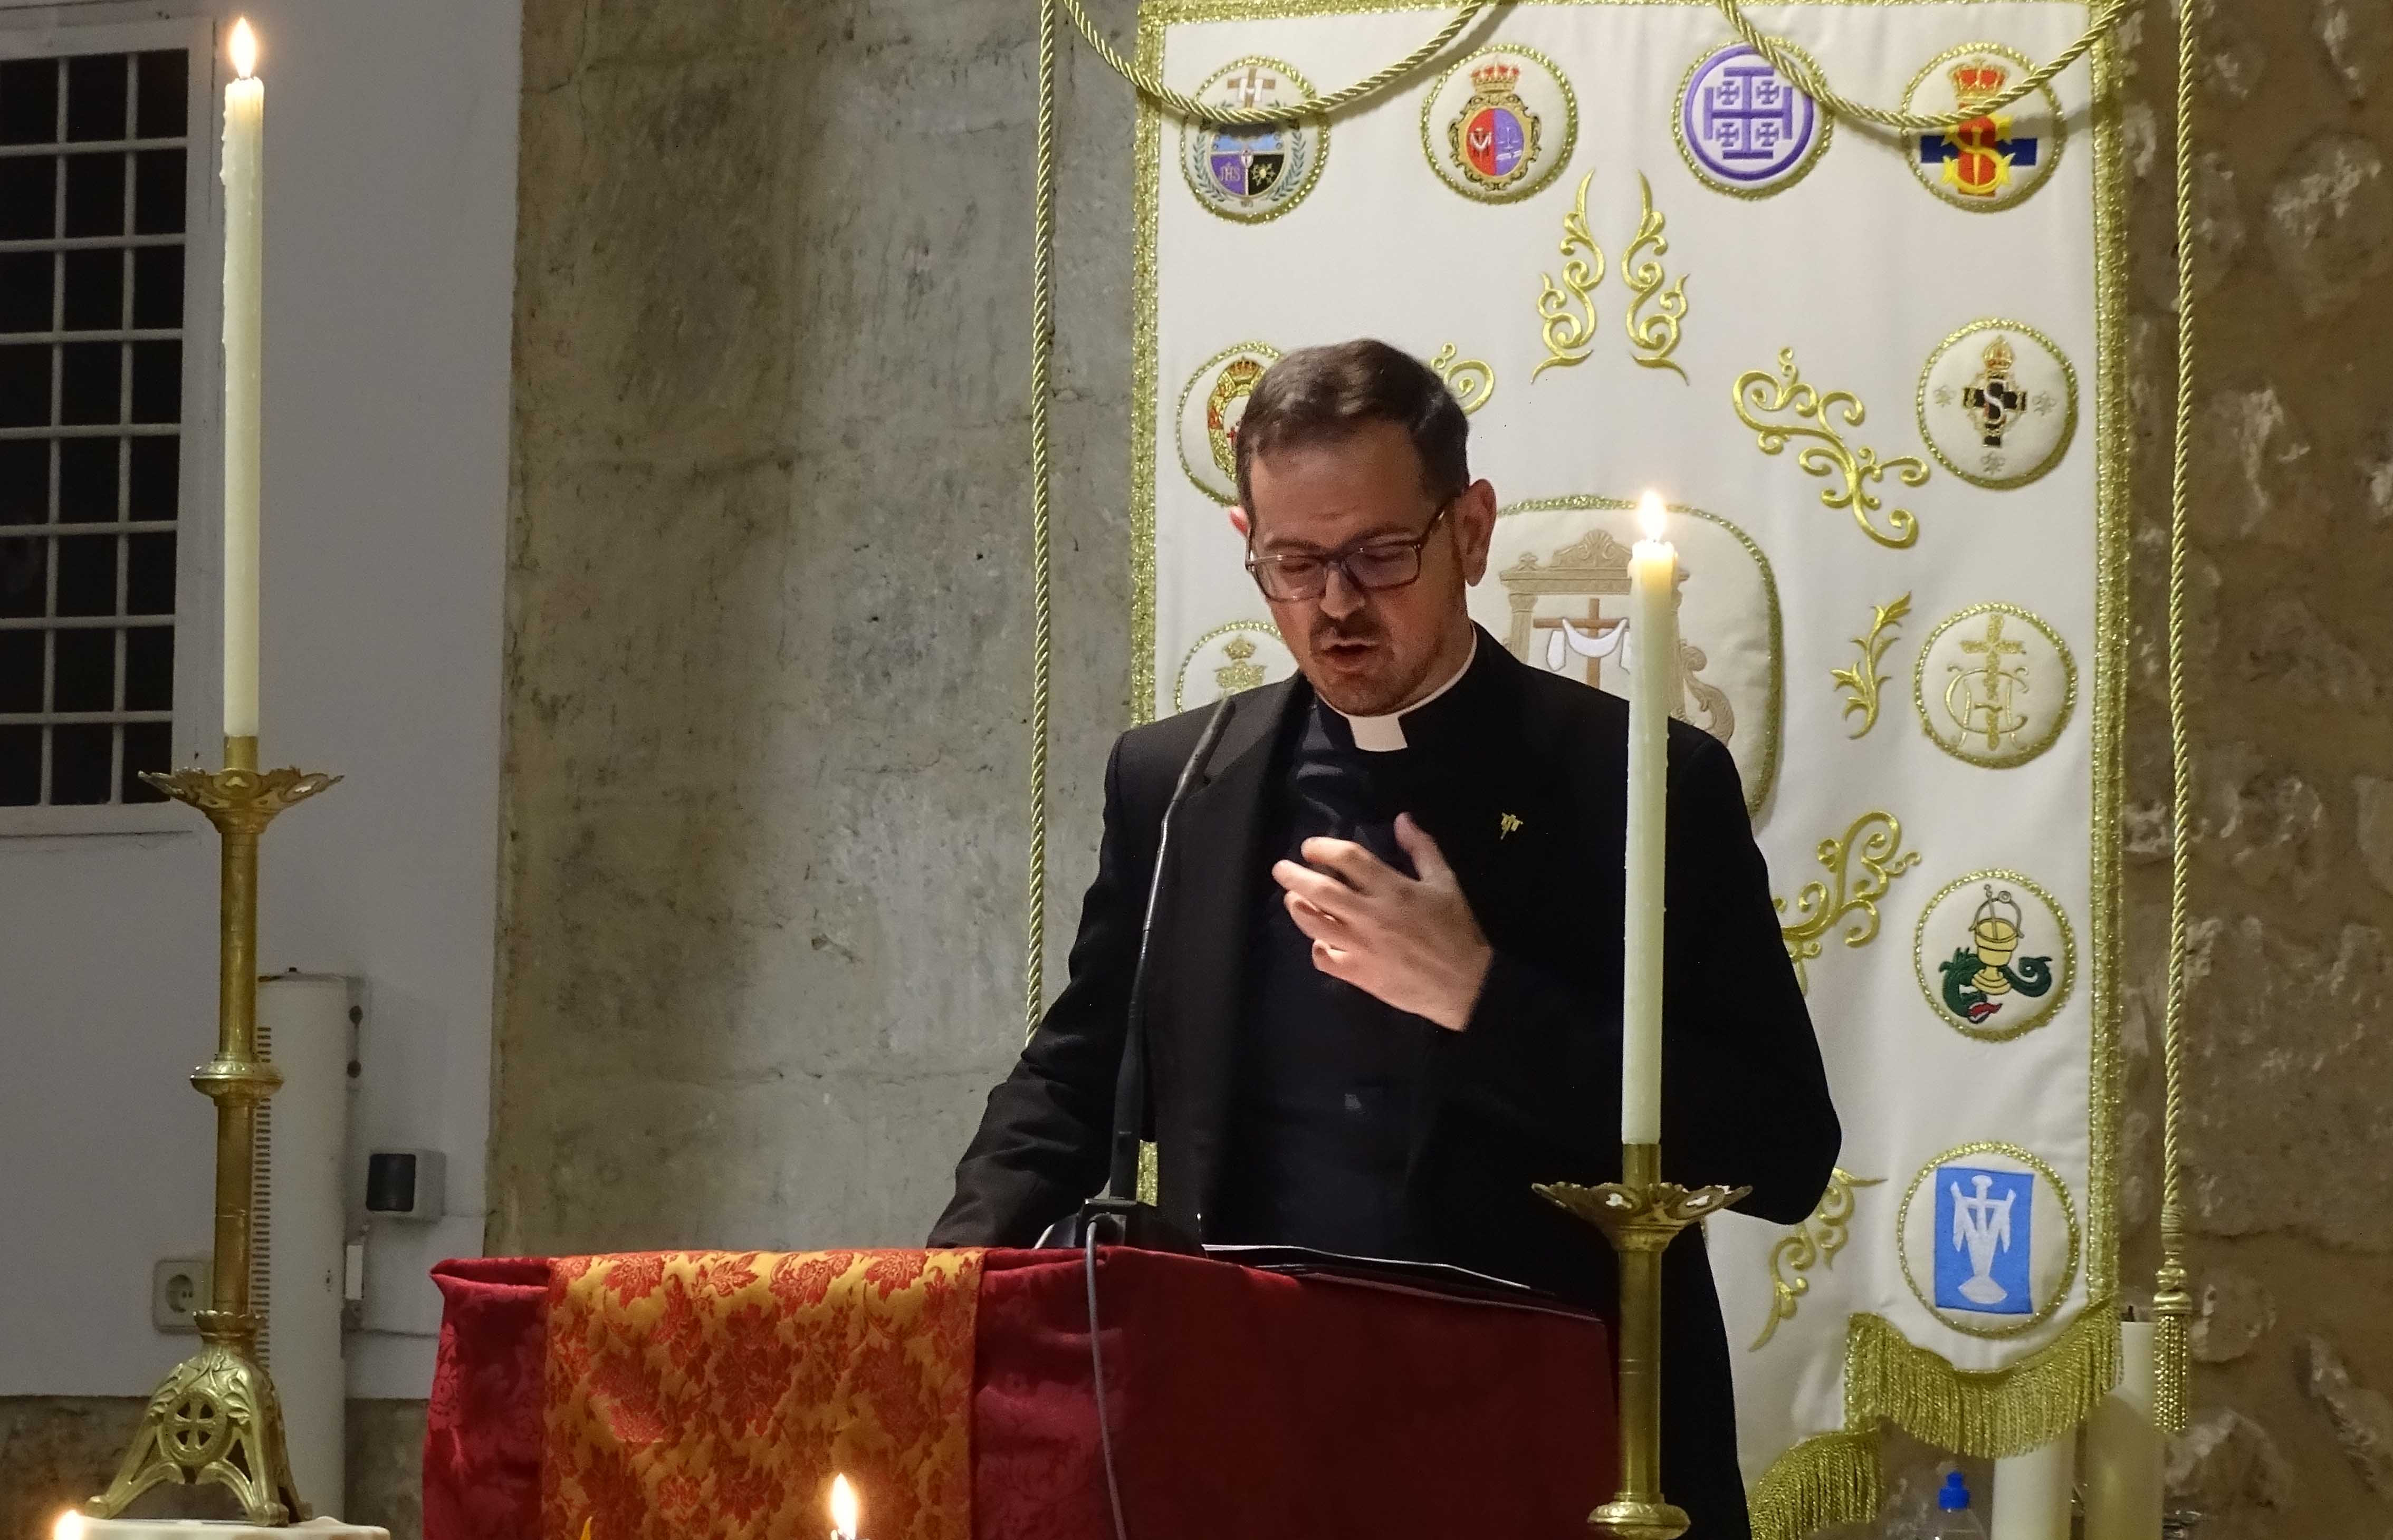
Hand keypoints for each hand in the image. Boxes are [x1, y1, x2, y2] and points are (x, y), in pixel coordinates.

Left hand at [1271, 813, 1492, 1030]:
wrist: (1466, 984)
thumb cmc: (1456, 930)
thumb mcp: (1445, 882)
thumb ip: (1422, 849)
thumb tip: (1402, 819)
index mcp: (1392, 888)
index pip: (1348, 859)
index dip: (1322, 849)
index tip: (1309, 847)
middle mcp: (1371, 914)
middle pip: (1319, 890)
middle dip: (1293, 875)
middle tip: (1280, 869)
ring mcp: (1362, 946)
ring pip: (1315, 924)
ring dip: (1297, 909)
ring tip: (1292, 900)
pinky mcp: (1360, 974)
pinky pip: (1325, 959)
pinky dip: (1317, 949)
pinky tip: (1319, 942)